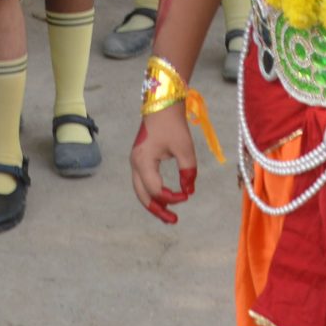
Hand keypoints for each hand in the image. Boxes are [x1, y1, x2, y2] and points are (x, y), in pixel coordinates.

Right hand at [130, 107, 196, 224]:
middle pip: (143, 196)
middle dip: (158, 210)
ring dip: (155, 204)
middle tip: (174, 220)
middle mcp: (135, 164)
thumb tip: (189, 190)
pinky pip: (143, 183)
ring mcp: (135, 162)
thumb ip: (188, 171)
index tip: (187, 195)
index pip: (157, 190)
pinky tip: (165, 199)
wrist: (161, 104)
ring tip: (169, 215)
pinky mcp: (140, 160)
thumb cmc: (173, 124)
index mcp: (143, 161)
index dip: (172, 197)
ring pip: (141, 191)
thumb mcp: (184, 148)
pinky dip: (153, 193)